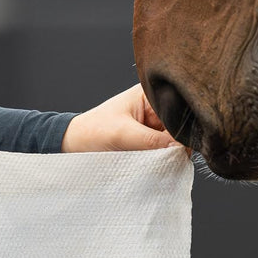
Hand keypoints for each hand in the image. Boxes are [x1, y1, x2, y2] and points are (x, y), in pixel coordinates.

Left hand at [61, 83, 183, 152]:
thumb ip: (153, 141)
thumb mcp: (123, 134)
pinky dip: (164, 157)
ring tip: (158, 159)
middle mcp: (156, 108)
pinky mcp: (152, 141)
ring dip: (170, 152)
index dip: (183, 128)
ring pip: (175, 141)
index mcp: (150, 94)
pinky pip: (166, 150)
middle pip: (180, 127)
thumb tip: (180, 149)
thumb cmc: (94, 130)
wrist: (75, 144)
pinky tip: (158, 162)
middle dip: (177, 142)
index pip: (178, 111)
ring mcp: (155, 125)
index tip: (180, 146)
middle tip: (169, 156)